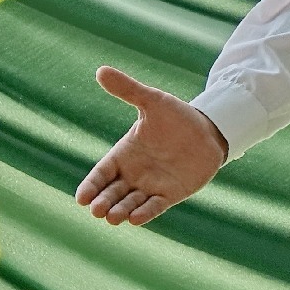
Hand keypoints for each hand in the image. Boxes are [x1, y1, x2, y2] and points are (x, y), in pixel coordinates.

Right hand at [74, 66, 227, 225]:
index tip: (81, 197)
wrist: (209, 129)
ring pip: (130, 203)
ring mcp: (152, 185)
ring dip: (120, 211)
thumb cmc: (177, 116)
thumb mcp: (152, 102)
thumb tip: (101, 70)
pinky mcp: (171, 194)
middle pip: (111, 192)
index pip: (101, 174)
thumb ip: (128, 90)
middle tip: (96, 209)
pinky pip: (155, 207)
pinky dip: (145, 213)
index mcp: (124, 154)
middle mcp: (134, 173)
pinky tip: (135, 219)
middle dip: (103, 202)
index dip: (91, 186)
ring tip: (113, 217)